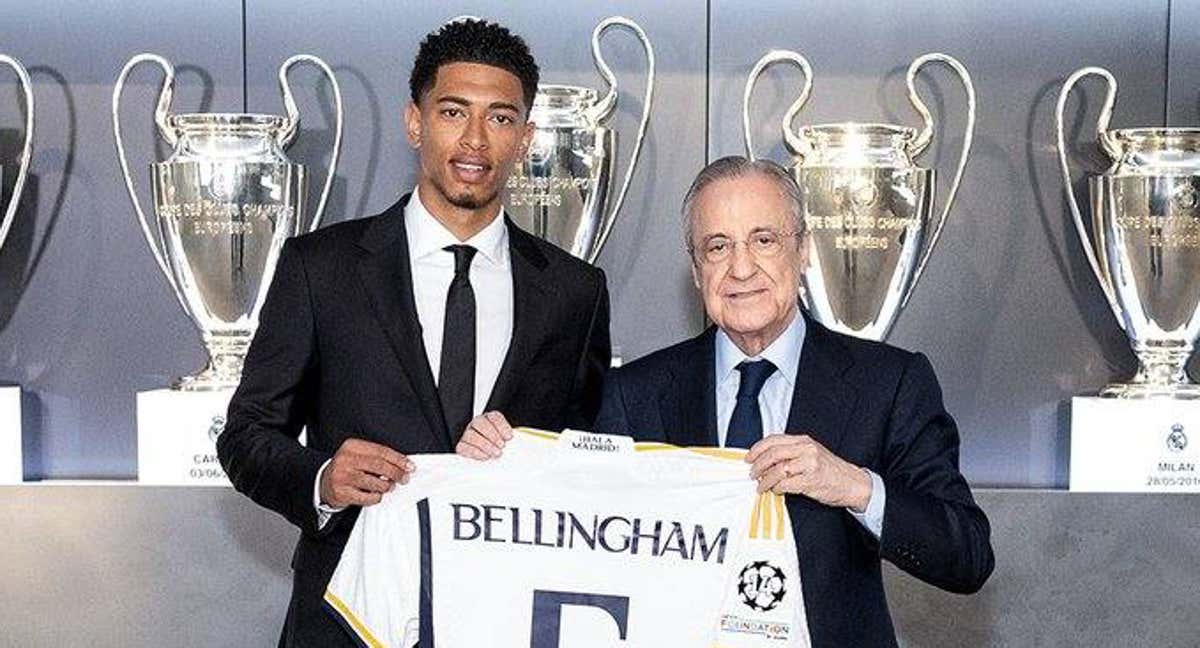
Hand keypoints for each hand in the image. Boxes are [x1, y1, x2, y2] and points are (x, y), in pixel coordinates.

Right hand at [319, 438, 414, 507]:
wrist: (324, 483)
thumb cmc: (348, 469)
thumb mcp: (359, 456)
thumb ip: (378, 458)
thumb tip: (403, 465)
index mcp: (352, 446)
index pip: (381, 451)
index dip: (398, 459)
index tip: (410, 466)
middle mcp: (345, 459)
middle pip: (379, 465)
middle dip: (396, 473)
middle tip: (404, 478)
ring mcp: (342, 476)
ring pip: (374, 482)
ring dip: (387, 486)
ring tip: (388, 486)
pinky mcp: (341, 492)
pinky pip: (367, 497)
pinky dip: (376, 497)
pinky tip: (375, 494)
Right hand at [455, 411, 512, 459]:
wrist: (488, 460)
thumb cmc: (500, 448)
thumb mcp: (507, 441)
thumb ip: (511, 439)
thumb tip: (522, 443)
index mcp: (489, 419)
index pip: (494, 417)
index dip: (502, 426)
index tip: (509, 437)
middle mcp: (477, 424)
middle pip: (480, 423)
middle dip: (492, 435)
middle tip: (501, 446)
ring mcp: (467, 434)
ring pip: (471, 435)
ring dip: (485, 444)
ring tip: (496, 453)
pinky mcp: (461, 446)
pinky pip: (464, 447)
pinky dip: (475, 452)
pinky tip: (485, 457)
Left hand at [745, 434, 871, 510]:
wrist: (852, 483)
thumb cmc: (830, 470)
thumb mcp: (811, 454)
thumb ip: (791, 453)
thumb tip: (765, 460)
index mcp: (804, 441)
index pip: (774, 440)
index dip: (757, 449)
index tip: (749, 458)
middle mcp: (806, 449)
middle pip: (773, 454)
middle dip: (758, 465)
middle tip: (752, 474)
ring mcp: (809, 464)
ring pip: (777, 470)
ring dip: (765, 480)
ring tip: (761, 486)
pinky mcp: (811, 480)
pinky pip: (786, 484)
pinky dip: (777, 488)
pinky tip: (776, 490)